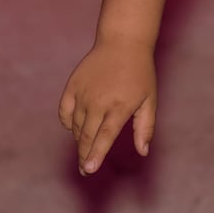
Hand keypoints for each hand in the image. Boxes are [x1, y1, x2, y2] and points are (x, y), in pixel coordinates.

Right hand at [57, 41, 156, 174]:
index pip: (104, 137)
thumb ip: (145, 127)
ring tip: (87, 145)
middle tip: (85, 170)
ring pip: (76, 126)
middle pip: (86, 136)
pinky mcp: (72, 86)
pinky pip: (64, 112)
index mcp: (119, 106)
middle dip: (84, 156)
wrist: (123, 43)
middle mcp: (98, 101)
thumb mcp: (149, 100)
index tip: (89, 169)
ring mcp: (83, 93)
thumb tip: (143, 152)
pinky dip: (67, 123)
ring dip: (80, 139)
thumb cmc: (140, 74)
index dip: (96, 155)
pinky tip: (75, 127)